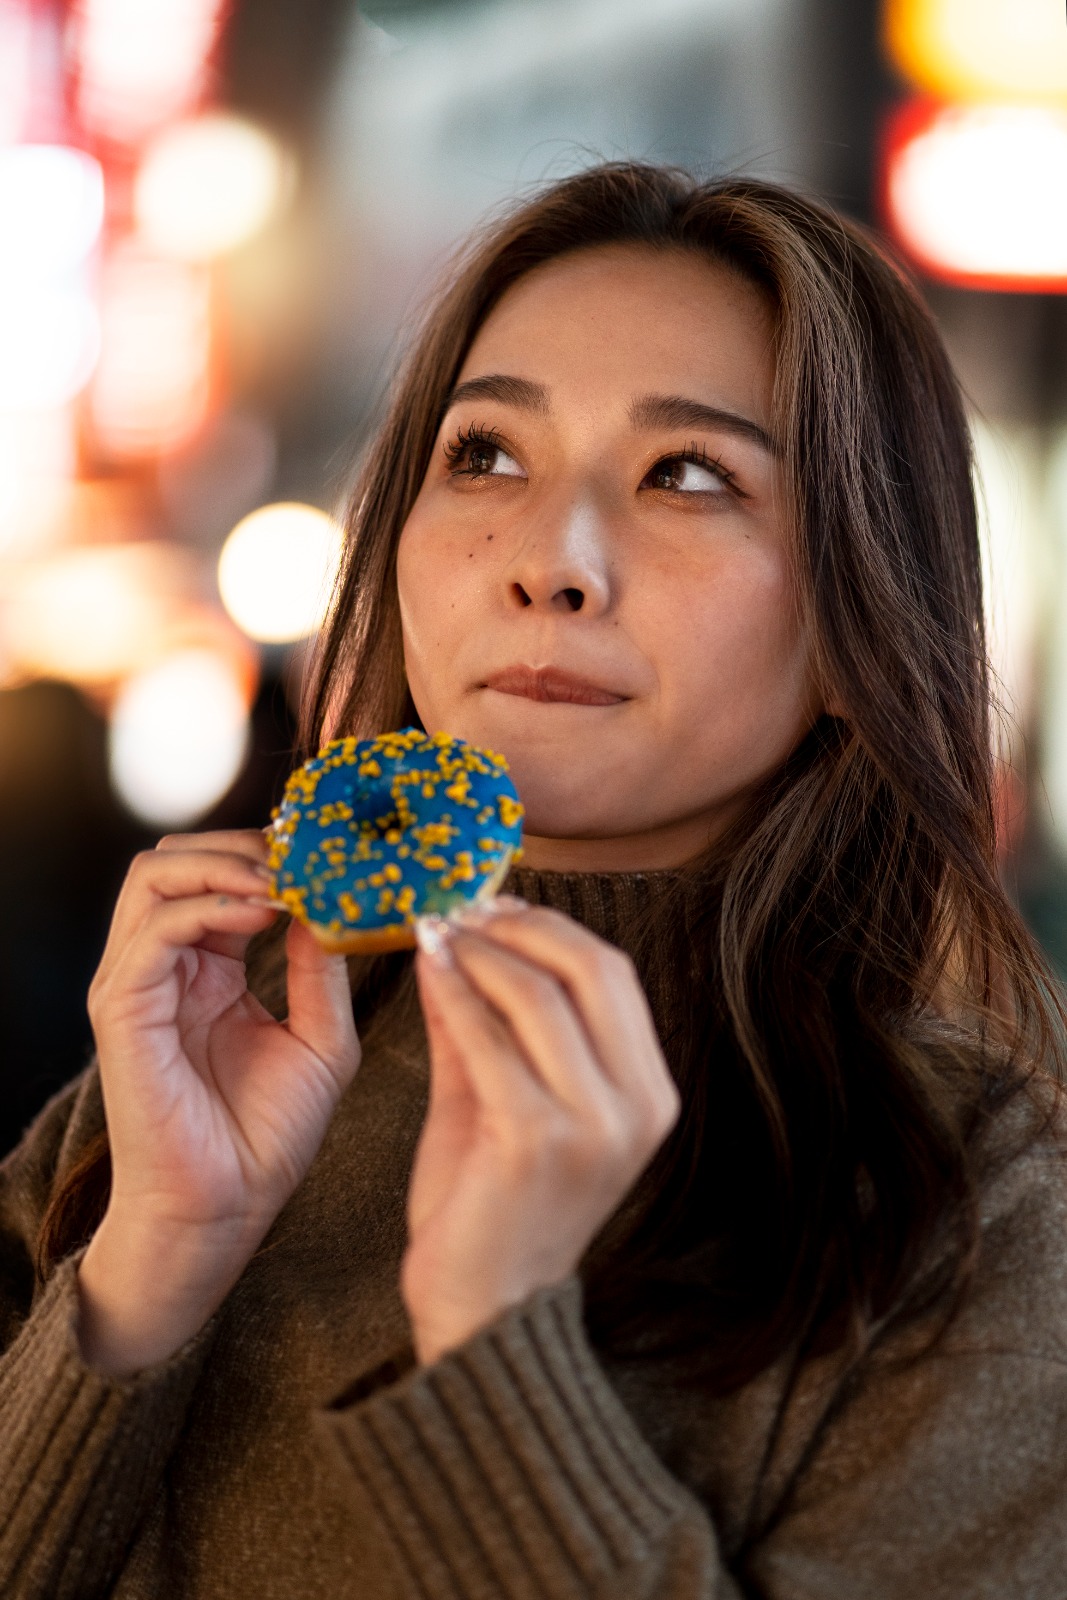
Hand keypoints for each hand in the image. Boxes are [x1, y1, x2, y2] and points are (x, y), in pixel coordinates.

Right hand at [78, 830, 359, 1373]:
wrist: (225, 1213)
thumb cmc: (266, 1137)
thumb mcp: (321, 1038)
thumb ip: (322, 968)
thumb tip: (333, 900)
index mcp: (206, 969)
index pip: (218, 874)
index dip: (270, 852)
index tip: (330, 855)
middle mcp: (164, 967)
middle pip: (175, 858)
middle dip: (242, 843)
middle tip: (303, 857)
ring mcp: (136, 984)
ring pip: (153, 876)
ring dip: (224, 862)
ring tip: (285, 881)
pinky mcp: (122, 1009)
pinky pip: (154, 930)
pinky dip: (210, 905)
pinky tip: (264, 914)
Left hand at [403, 899, 679, 1365]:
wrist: (483, 1313)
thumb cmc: (492, 1206)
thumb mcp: (498, 1098)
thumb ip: (483, 1021)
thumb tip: (457, 935)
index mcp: (649, 1094)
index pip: (611, 974)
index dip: (551, 926)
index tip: (493, 903)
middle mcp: (638, 1106)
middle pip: (591, 969)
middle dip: (521, 925)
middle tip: (463, 907)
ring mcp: (593, 1125)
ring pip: (541, 995)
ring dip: (482, 951)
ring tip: (437, 930)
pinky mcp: (537, 1142)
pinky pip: (491, 1040)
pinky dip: (456, 993)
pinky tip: (426, 971)